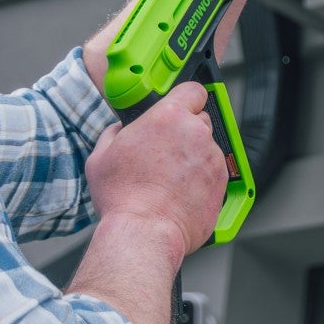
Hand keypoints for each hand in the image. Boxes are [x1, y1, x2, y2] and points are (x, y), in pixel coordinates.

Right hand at [83, 83, 227, 260]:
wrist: (143, 233)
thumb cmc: (122, 197)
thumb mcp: (101, 156)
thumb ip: (115, 132)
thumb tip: (120, 129)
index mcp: (169, 117)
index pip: (192, 90)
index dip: (185, 98)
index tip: (180, 107)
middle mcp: (196, 132)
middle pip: (200, 120)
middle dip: (186, 131)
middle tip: (166, 153)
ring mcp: (212, 158)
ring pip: (207, 148)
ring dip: (194, 157)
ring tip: (171, 179)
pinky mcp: (222, 182)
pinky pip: (214, 172)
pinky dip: (203, 179)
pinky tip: (181, 193)